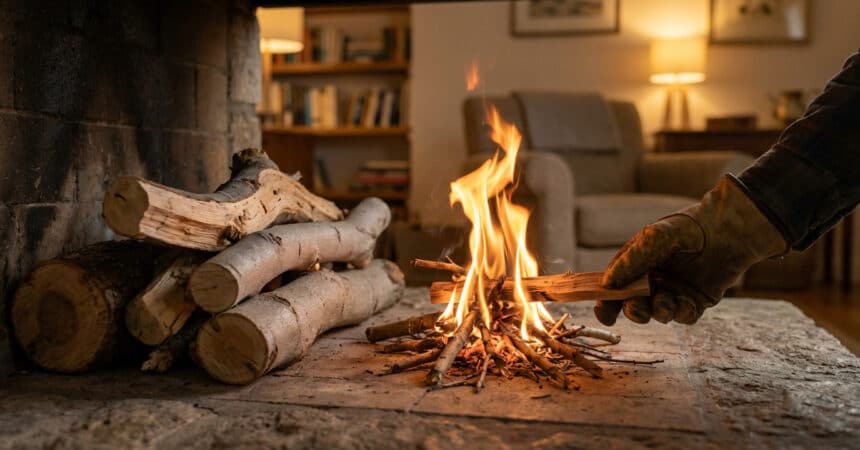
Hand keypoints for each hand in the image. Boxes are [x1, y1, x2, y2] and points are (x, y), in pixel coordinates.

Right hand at [596, 176, 786, 324]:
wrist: (729, 230)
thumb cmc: (688, 227)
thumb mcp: (654, 237)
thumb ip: (630, 261)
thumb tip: (607, 283)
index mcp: (637, 265)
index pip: (615, 288)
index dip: (606, 303)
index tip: (605, 315)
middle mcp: (653, 280)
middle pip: (634, 306)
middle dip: (634, 311)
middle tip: (638, 307)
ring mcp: (674, 292)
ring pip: (658, 314)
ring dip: (659, 311)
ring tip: (668, 300)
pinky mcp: (695, 301)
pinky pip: (683, 317)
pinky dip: (682, 313)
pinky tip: (688, 302)